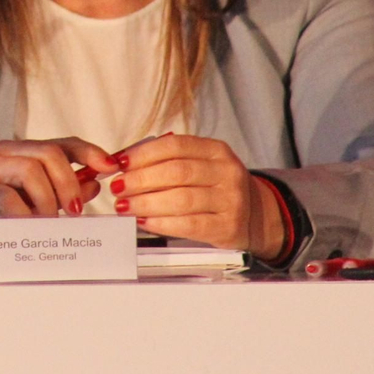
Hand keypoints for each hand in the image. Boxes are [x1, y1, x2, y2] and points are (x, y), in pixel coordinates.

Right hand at [0, 137, 117, 244]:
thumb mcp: (34, 201)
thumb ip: (63, 191)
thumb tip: (94, 183)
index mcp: (23, 152)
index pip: (63, 143)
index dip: (89, 152)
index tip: (110, 167)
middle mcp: (5, 153)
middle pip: (49, 153)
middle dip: (69, 183)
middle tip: (76, 212)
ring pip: (30, 169)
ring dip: (47, 200)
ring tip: (48, 222)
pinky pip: (6, 197)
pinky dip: (24, 213)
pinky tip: (28, 226)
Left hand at [108, 134, 285, 257]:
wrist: (255, 216)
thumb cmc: (216, 188)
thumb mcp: (201, 165)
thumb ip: (168, 161)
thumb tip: (123, 163)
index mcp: (217, 150)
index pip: (175, 146)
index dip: (143, 154)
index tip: (120, 163)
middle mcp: (227, 172)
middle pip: (176, 172)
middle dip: (140, 180)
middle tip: (118, 187)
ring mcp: (231, 200)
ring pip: (181, 199)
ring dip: (146, 203)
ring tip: (125, 206)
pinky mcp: (229, 227)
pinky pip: (189, 225)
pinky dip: (162, 223)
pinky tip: (144, 221)